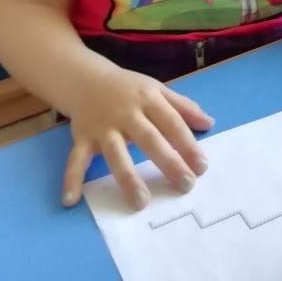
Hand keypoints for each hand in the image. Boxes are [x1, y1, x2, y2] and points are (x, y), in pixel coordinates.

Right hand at [61, 64, 213, 210]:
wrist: (85, 78)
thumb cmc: (128, 89)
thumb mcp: (157, 90)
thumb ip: (183, 107)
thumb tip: (209, 123)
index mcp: (148, 100)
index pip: (172, 123)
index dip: (188, 144)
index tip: (202, 166)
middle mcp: (126, 113)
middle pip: (149, 139)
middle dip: (168, 162)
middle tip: (186, 185)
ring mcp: (103, 127)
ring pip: (115, 153)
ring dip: (127, 178)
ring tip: (141, 202)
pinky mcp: (82, 138)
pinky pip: (76, 160)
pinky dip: (71, 179)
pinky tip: (71, 200)